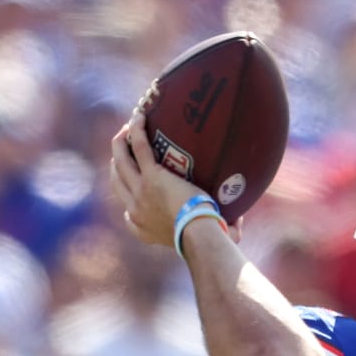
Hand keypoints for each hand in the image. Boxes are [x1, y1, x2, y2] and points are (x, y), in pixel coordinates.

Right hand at [108, 110, 233, 248]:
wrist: (200, 235)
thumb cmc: (208, 239)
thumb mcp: (200, 238)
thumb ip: (217, 230)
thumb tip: (237, 221)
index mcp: (142, 227)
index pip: (127, 211)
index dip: (127, 194)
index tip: (135, 183)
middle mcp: (135, 209)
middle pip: (118, 179)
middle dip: (120, 161)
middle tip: (126, 147)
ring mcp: (140, 191)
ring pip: (122, 160)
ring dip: (121, 143)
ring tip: (128, 129)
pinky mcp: (152, 176)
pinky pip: (139, 147)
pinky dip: (137, 130)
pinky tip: (140, 116)